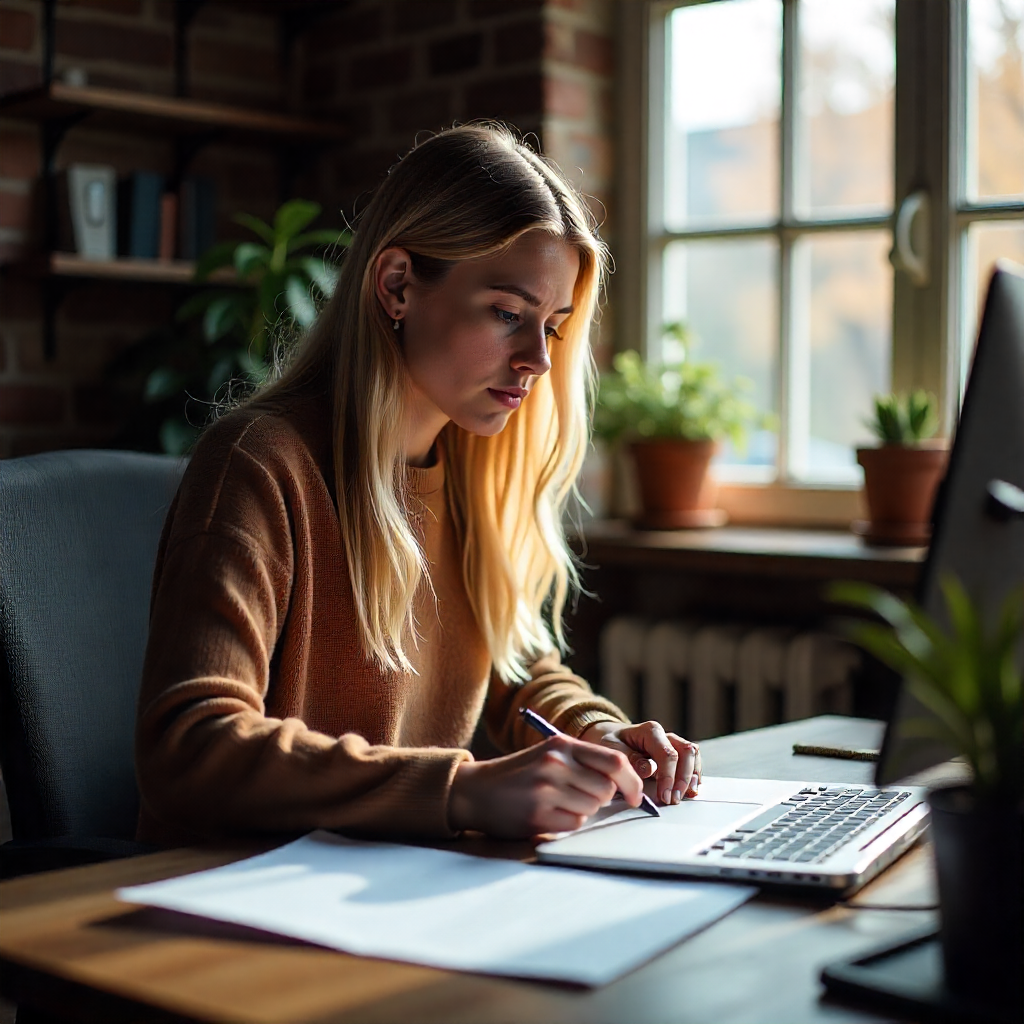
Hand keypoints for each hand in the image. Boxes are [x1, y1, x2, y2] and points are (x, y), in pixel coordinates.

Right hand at [447, 735, 643, 837]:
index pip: (615, 761)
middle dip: (602, 799)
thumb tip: (624, 787)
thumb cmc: (518, 775)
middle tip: (581, 798)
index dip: (632, 782)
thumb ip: (582, 764)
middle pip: (606, 789)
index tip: (636, 796)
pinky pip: (575, 825)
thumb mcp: (549, 756)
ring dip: (584, 811)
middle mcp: (555, 763)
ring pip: (592, 808)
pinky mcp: (538, 815)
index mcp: (561, 745)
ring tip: (559, 804)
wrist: (475, 790)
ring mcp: (546, 789)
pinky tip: (549, 815)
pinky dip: (568, 824)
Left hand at [579, 720, 701, 805]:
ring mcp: (672, 743)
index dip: (668, 777)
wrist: (609, 737)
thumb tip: (649, 771)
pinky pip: (692, 760)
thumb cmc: (610, 743)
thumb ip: (630, 759)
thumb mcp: (612, 748)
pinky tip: (691, 790)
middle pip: (686, 752)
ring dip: (692, 776)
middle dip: (683, 778)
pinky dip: (694, 774)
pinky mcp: (675, 754)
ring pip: (692, 754)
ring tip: (688, 796)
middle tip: (674, 800)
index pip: (667, 754)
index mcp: (650, 731)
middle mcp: (665, 735)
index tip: (664, 797)